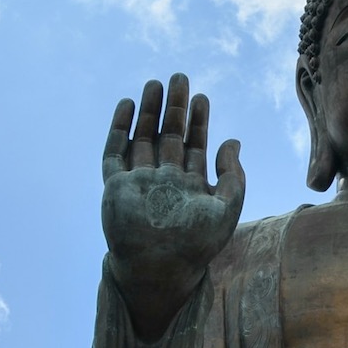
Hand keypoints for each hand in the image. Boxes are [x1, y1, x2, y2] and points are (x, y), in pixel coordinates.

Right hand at [101, 73, 244, 336]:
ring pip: (142, 138)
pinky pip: (114, 152)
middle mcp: (163, 180)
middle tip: (179, 78)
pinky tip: (127, 106)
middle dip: (174, 108)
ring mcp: (139, 182)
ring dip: (148, 111)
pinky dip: (120, 129)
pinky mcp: (116, 186)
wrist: (159, 269)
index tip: (202, 97)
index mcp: (189, 186)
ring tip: (155, 84)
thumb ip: (233, 177)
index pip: (194, 146)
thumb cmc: (195, 246)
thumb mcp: (226, 209)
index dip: (199, 121)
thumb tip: (233, 142)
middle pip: (168, 136)